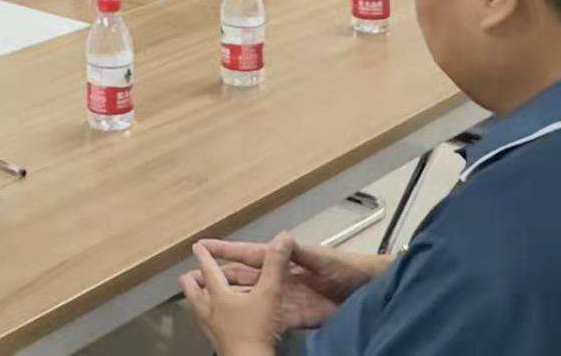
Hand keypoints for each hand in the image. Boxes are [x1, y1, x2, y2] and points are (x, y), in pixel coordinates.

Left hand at [180, 236, 288, 355]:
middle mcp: (210, 311)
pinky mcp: (217, 344)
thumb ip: (275, 265)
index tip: (196, 246)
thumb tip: (284, 236)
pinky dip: (207, 320)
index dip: (204, 256)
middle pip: (192, 293)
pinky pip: (207, 327)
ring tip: (200, 297)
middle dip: (191, 282)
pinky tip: (215, 323)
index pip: (209, 270)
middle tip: (189, 275)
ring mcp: (211, 330)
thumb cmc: (256, 327)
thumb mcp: (269, 293)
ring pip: (197, 311)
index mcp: (219, 295)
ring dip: (197, 301)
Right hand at [195, 236, 376, 330]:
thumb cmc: (346, 268)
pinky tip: (235, 323)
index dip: (226, 250)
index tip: (202, 245)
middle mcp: (279, 278)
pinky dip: (251, 319)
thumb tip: (282, 238)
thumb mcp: (323, 259)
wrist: (367, 291)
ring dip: (231, 299)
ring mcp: (285, 299)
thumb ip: (301, 252)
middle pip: (243, 278)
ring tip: (206, 300)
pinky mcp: (295, 318)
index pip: (249, 254)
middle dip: (219, 276)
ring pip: (251, 298)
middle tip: (193, 276)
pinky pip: (268, 319)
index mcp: (284, 260)